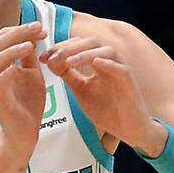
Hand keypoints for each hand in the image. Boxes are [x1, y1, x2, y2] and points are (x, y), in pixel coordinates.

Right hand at [0, 22, 46, 157]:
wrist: (25, 132)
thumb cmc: (28, 104)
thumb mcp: (33, 75)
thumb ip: (30, 58)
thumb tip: (33, 36)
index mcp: (1, 63)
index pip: (4, 39)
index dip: (21, 30)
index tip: (41, 28)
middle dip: (18, 34)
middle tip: (37, 28)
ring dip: (11, 51)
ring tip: (29, 46)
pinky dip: (6, 73)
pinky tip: (18, 68)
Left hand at [40, 38, 165, 155]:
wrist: (128, 130)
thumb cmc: (107, 110)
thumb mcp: (80, 90)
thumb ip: (68, 75)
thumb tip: (50, 61)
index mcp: (97, 62)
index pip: (79, 45)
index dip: (60, 47)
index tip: (43, 57)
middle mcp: (109, 62)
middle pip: (91, 42)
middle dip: (70, 47)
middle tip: (53, 55)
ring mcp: (121, 70)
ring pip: (106, 51)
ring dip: (86, 53)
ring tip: (69, 61)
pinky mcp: (130, 82)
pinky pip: (121, 68)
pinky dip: (108, 64)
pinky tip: (95, 64)